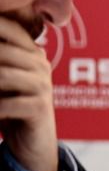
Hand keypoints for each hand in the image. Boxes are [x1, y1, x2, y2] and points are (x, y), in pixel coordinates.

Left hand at [0, 17, 57, 170]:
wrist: (33, 141)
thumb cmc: (12, 105)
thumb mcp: (4, 78)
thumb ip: (0, 60)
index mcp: (32, 53)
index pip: (12, 29)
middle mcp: (40, 65)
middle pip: (3, 52)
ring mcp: (42, 86)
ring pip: (3, 76)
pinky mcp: (39, 108)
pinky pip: (7, 104)